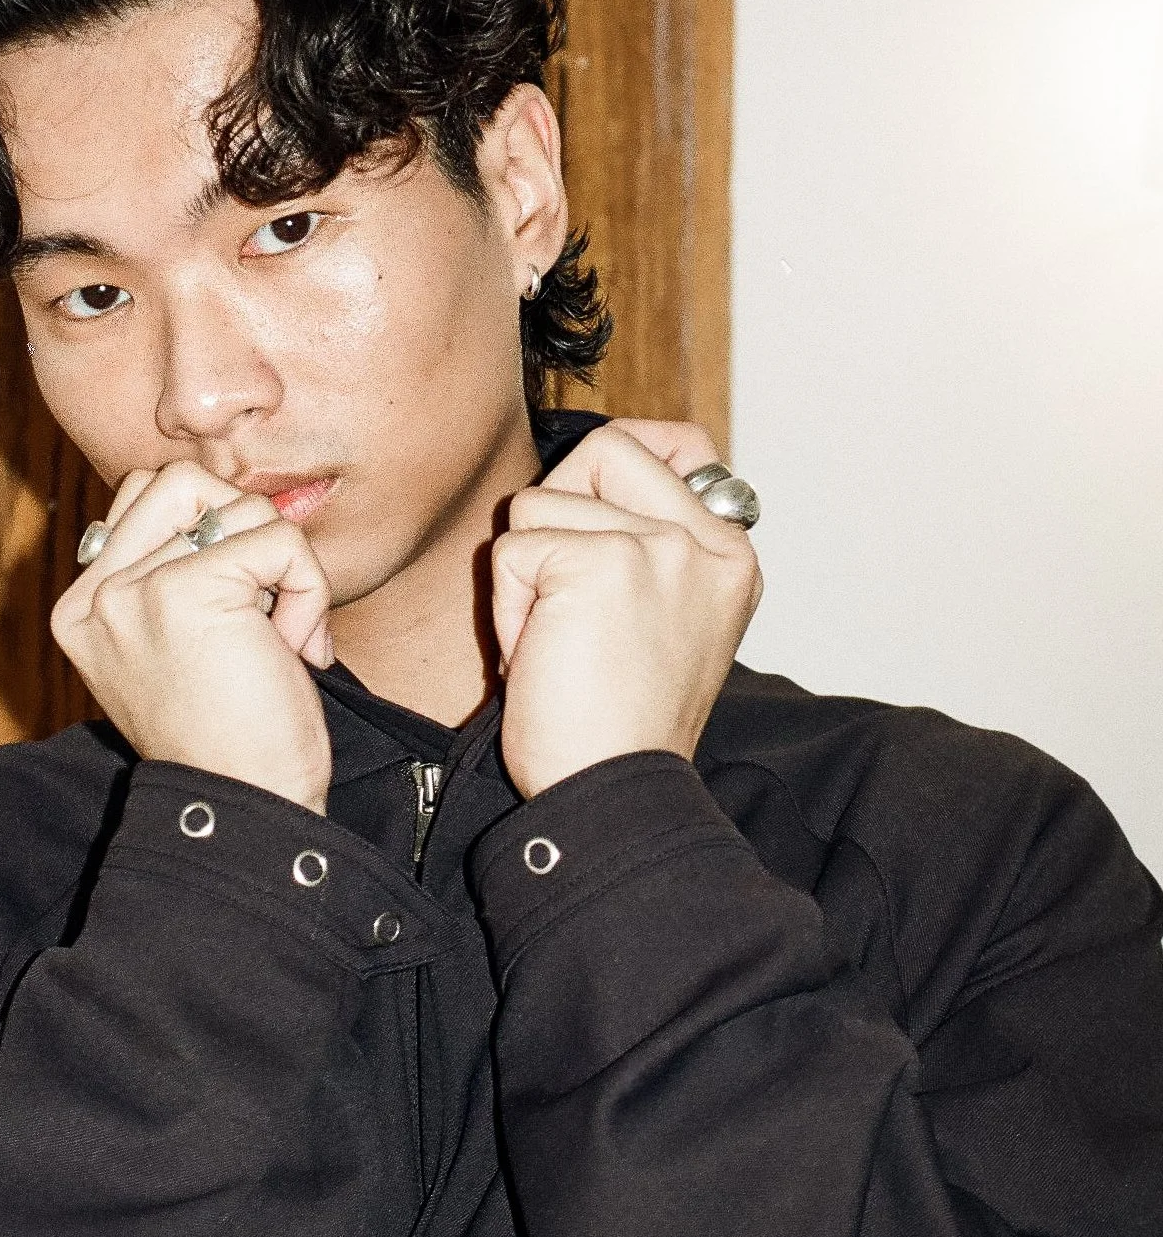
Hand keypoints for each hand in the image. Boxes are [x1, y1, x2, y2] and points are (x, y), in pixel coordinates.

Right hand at [51, 462, 334, 812]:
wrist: (248, 806)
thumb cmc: (233, 737)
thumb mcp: (180, 648)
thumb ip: (174, 575)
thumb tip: (230, 501)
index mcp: (82, 609)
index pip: (143, 500)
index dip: (212, 536)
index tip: (238, 617)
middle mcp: (93, 596)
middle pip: (178, 481)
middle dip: (242, 531)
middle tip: (262, 607)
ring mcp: (131, 590)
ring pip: (234, 503)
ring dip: (282, 564)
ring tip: (281, 634)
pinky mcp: (185, 590)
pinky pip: (277, 540)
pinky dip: (308, 589)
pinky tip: (296, 649)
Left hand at [494, 420, 761, 797]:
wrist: (613, 792)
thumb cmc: (617, 721)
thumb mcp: (663, 618)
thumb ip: (649, 543)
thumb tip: (594, 463)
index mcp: (730, 557)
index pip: (683, 444)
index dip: (618, 465)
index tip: (595, 522)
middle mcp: (708, 544)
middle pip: (607, 447)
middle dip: (557, 510)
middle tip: (560, 591)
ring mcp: (660, 547)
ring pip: (542, 501)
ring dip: (525, 576)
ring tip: (556, 642)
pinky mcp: (601, 563)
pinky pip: (512, 550)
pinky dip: (506, 608)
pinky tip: (539, 656)